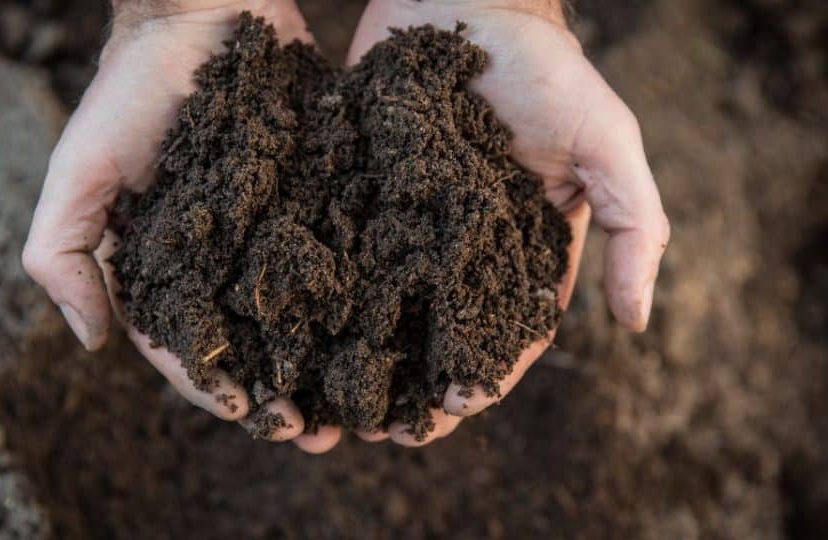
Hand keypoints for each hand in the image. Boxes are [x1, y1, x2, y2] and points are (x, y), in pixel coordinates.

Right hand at [22, 0, 331, 448]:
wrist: (199, 16)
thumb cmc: (128, 93)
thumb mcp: (77, 172)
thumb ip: (64, 255)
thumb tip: (90, 344)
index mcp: (166, 269)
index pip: (188, 347)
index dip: (216, 387)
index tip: (253, 415)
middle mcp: (222, 262)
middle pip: (255, 345)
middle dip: (284, 394)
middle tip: (321, 433)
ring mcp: (273, 234)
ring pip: (304, 315)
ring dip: (330, 365)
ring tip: (363, 403)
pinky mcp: (315, 200)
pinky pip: (339, 256)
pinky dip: (360, 299)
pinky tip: (387, 330)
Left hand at [344, 0, 669, 446]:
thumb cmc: (546, 69)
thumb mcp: (609, 143)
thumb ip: (636, 228)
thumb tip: (640, 324)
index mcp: (520, 248)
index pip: (503, 331)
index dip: (479, 377)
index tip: (448, 412)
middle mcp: (460, 247)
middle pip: (434, 335)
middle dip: (410, 386)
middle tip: (380, 429)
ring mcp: (405, 224)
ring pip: (380, 308)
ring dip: (359, 360)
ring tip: (331, 404)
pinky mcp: (359, 194)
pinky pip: (340, 253)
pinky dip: (321, 297)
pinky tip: (297, 332)